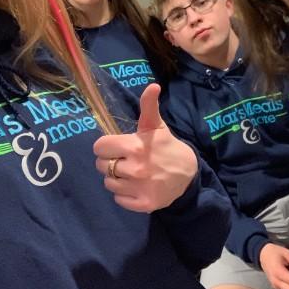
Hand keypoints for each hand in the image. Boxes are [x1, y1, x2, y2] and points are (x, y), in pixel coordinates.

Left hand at [93, 83, 197, 212]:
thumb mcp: (156, 125)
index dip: (106, 146)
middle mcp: (135, 168)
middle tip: (125, 159)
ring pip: (108, 183)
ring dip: (116, 178)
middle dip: (110, 161)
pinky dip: (124, 194)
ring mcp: (139, 187)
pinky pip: (118, 199)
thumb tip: (153, 85)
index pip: (100, 147)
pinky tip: (136, 186)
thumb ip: (148, 106)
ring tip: (131, 173)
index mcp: (135, 146)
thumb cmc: (167, 146)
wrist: (189, 174)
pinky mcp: (143, 203)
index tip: (117, 146)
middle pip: (101, 165)